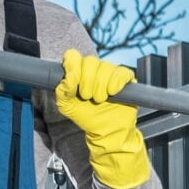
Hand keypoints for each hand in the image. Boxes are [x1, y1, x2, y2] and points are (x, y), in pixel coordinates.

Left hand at [53, 48, 150, 188]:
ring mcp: (110, 72)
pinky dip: (116, 82)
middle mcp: (94, 69)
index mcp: (78, 71)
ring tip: (100, 100)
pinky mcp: (126, 79)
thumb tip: (68, 78)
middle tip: (88, 98)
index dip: (73, 66)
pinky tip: (112, 93)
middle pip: (90, 61)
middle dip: (87, 81)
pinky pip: (121, 72)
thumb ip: (62, 91)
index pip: (73, 56)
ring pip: (105, 67)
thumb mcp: (67, 106)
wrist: (107, 131)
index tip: (74, 81)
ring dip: (101, 86)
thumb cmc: (87, 117)